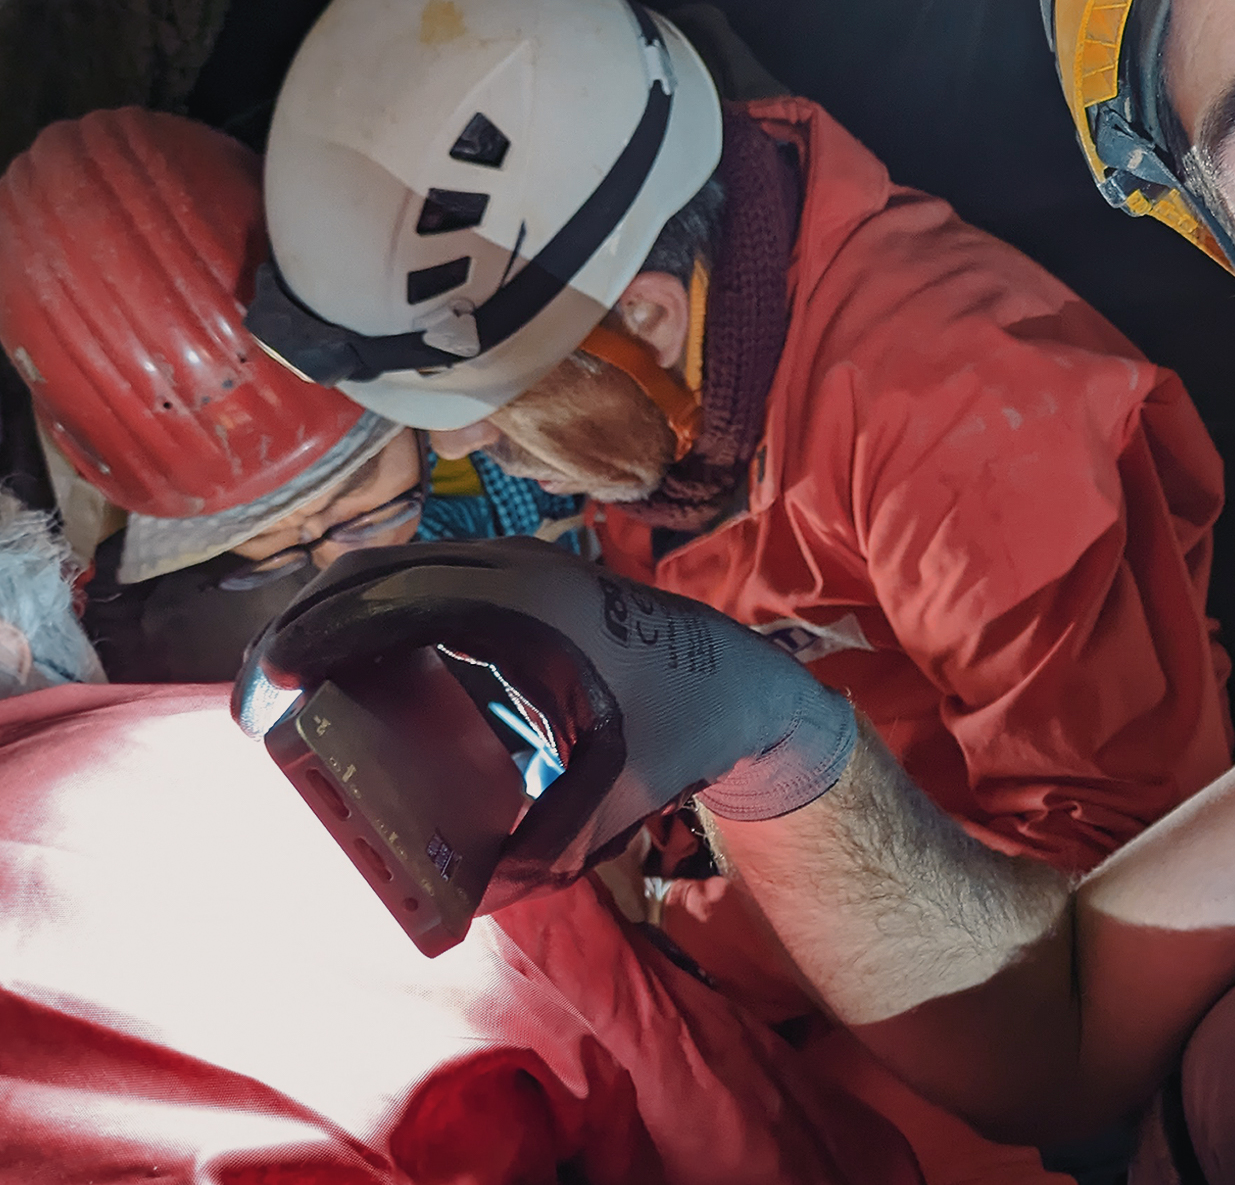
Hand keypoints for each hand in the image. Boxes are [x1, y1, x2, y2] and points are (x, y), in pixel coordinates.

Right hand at [233, 538, 855, 905]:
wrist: (744, 683)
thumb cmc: (685, 733)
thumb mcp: (620, 796)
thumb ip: (552, 848)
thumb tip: (479, 903)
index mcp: (534, 610)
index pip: (400, 602)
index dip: (324, 638)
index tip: (270, 690)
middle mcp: (520, 570)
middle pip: (379, 573)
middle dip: (305, 626)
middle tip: (256, 702)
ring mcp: (520, 565)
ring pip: (397, 568)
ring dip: (333, 615)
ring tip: (282, 687)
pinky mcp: (520, 579)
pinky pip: (426, 579)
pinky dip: (372, 610)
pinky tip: (342, 667)